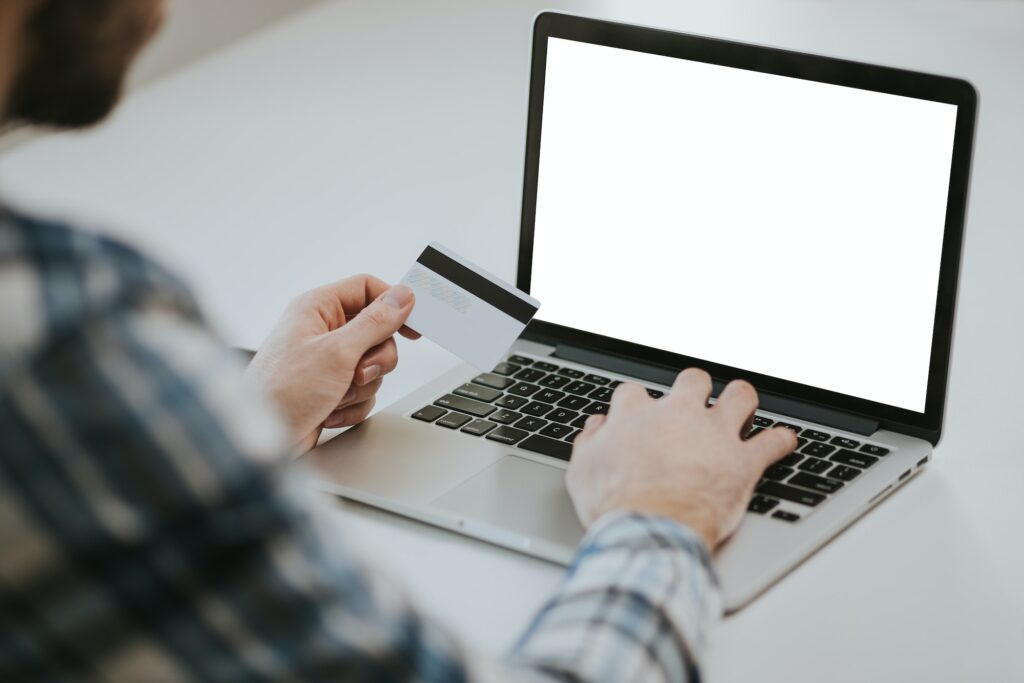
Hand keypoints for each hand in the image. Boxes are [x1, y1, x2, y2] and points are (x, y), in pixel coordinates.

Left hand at [246, 275, 416, 452]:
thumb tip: (402, 297)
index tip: (412, 327)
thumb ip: (376, 322)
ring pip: (372, 364)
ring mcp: (326, 361)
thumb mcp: (338, 352)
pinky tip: (330, 410)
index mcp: (317, 308)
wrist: (263, 440)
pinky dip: (353, 404)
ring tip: (336, 394)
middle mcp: (321, 330)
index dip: (394, 305)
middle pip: (377, 331)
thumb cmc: (282, 392)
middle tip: (358, 371)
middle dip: (375, 359)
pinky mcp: (330, 388)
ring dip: (362, 386)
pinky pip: (363, 390)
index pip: (367, 289)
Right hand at [566, 368, 796, 548]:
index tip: (639, 417)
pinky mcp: (743, 461)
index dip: (638, 405)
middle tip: (694, 404)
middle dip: (695, 389)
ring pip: (739, 396)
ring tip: (742, 406)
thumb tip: (596, 428)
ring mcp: (714, 434)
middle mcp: (678, 414)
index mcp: (636, 414)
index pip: (636, 393)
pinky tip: (783, 441)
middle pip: (693, 381)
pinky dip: (781, 441)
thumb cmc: (615, 504)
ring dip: (742, 400)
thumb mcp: (582, 472)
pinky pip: (773, 442)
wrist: (649, 528)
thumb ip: (589, 443)